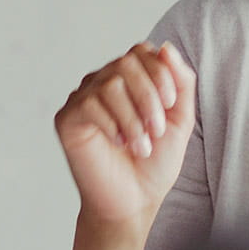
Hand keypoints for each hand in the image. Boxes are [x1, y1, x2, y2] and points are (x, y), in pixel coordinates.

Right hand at [54, 42, 194, 238]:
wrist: (134, 202)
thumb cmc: (155, 163)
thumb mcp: (180, 120)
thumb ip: (181, 82)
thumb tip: (165, 47)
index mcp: (130, 80)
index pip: (142, 52)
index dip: (159, 72)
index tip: (170, 104)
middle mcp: (103, 83)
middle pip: (126, 63)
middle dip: (148, 96)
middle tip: (157, 130)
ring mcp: (83, 99)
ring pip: (109, 84)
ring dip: (133, 117)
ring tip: (141, 146)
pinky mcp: (67, 119)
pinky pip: (88, 104)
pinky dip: (112, 125)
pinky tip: (119, 145)